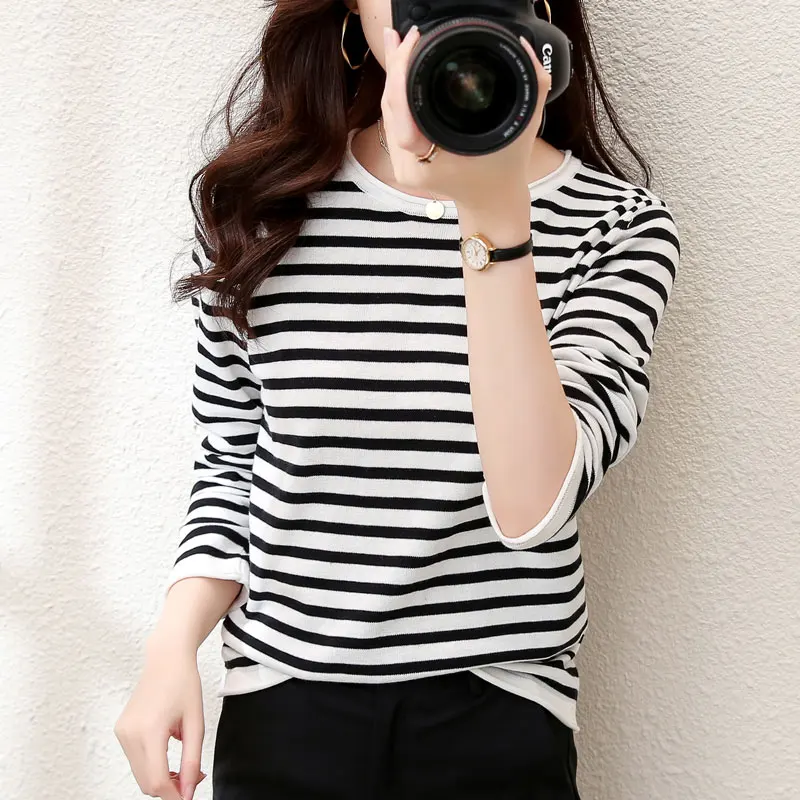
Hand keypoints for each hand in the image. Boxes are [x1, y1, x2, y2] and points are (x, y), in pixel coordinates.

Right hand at [114, 641, 205, 799]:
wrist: (166, 659)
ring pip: (140, 774)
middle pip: (146, 783)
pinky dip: (151, 765)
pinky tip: (168, 753)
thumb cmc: (184, 684)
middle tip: (193, 779)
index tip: (189, 797)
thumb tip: (189, 791)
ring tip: (183, 766)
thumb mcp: (196, 723)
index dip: (174, 795)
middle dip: (169, 788)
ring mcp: (122, 733)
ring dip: (160, 778)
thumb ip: (192, 760)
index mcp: (149, 730)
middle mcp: (130, 734)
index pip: (156, 781)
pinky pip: (135, 760)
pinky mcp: (121, 731)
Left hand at [380, 25, 551, 209]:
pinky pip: (395, 120)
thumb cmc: (506, 169)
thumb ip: (533, 84)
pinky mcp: (405, 159)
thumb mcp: (524, 124)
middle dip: (395, 65)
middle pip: (390, 106)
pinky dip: (397, 93)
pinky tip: (399, 69)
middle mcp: (410, 165)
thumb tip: (523, 45)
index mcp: (429, 162)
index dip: (400, 72)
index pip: (401, 111)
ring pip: (389, 111)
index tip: (413, 43)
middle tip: (405, 35)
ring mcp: (403, 164)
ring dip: (393, 75)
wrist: (493, 203)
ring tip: (399, 42)